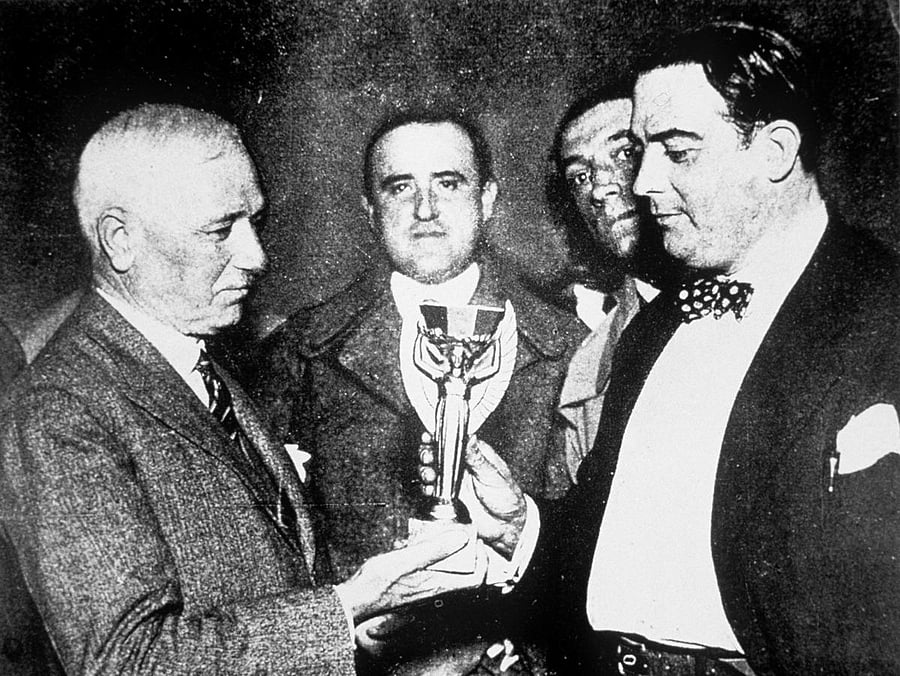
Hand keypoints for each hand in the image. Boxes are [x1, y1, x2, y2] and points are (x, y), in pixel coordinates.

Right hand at [336, 525, 485, 622]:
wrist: (355, 600)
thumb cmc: (376, 583)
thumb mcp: (406, 559)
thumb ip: (434, 548)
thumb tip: (460, 537)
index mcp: (438, 585)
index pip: (475, 580)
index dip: (482, 561)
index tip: (476, 541)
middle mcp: (436, 590)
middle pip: (464, 573)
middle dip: (464, 551)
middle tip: (458, 533)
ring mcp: (426, 589)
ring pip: (448, 570)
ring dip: (444, 551)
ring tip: (432, 536)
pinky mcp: (416, 586)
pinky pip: (432, 570)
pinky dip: (427, 555)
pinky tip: (411, 545)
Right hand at [417, 434, 525, 557]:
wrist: (507, 525)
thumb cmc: (507, 496)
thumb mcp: (494, 475)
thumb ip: (478, 459)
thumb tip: (470, 437)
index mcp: (473, 455)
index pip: (453, 441)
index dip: (439, 437)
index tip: (428, 437)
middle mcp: (461, 467)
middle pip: (438, 454)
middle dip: (428, 453)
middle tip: (427, 457)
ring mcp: (454, 482)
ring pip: (432, 471)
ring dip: (426, 470)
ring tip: (429, 475)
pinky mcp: (449, 498)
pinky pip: (433, 491)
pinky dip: (427, 489)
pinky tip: (429, 490)